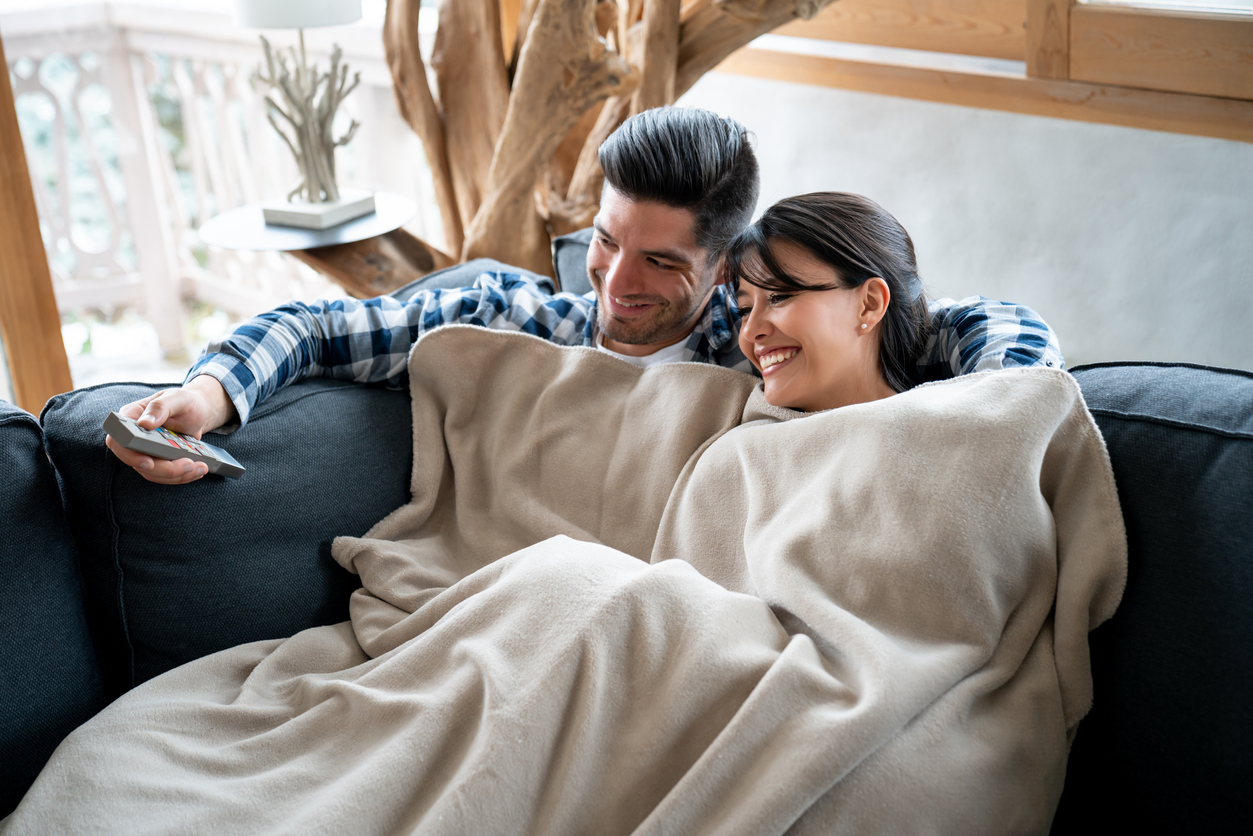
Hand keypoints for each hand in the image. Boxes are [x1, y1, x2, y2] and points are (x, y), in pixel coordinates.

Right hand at [105, 375, 237, 484]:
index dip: (129, 454)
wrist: (198, 412)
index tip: (149, 462)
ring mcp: (144, 450)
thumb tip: (145, 423)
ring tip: (200, 467)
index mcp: (131, 417)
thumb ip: (160, 407)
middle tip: (190, 464)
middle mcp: (134, 436)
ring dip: (177, 475)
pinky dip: (182, 476)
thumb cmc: (184, 402)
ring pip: (152, 472)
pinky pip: (164, 475)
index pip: (118, 439)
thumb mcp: (177, 398)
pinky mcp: (157, 461)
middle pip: (137, 462)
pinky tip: (198, 470)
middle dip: (164, 469)